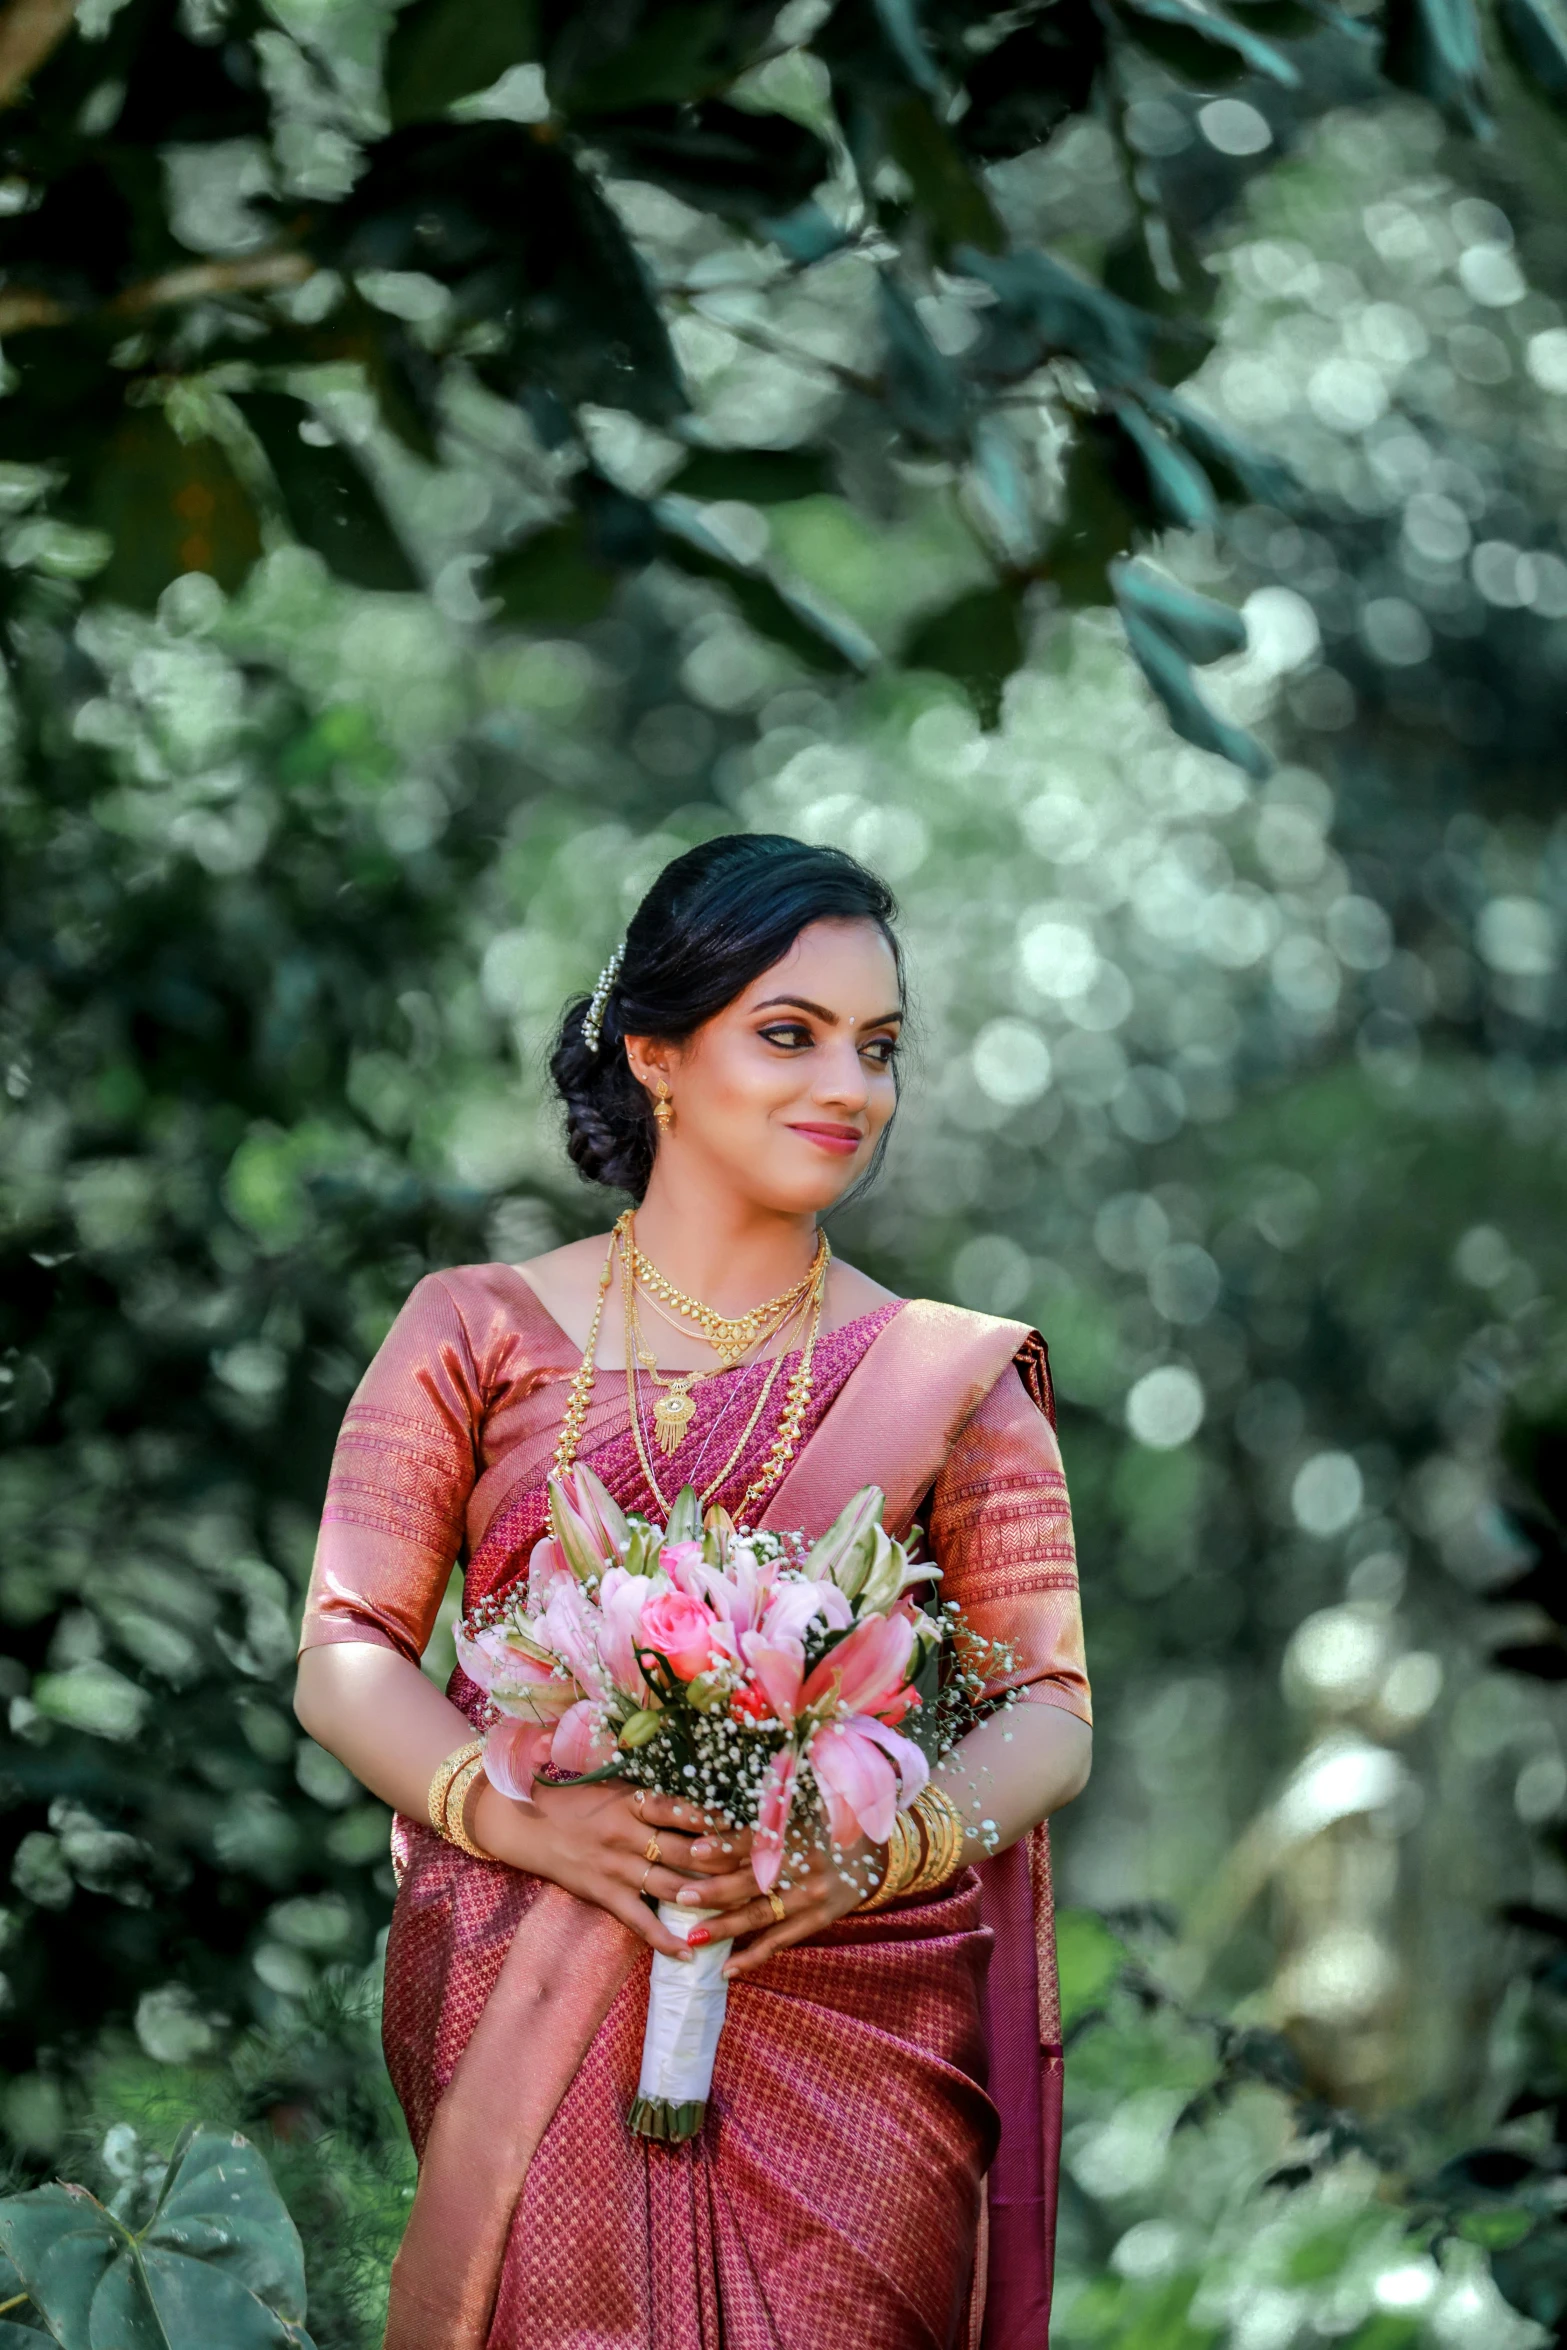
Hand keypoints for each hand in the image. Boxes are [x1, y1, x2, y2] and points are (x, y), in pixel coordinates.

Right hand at [471, 1776, 749, 1960]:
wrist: (527, 1824)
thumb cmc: (578, 1801)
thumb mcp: (617, 1788)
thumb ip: (655, 1797)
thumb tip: (701, 1799)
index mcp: (633, 1802)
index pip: (683, 1809)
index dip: (718, 1819)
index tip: (751, 1824)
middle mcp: (627, 1834)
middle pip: (686, 1851)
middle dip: (725, 1862)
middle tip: (760, 1871)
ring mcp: (616, 1867)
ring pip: (671, 1887)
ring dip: (707, 1900)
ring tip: (741, 1911)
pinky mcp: (604, 1894)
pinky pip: (639, 1920)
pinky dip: (664, 1938)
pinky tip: (689, 1952)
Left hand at [687, 1829, 883, 1979]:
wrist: (871, 1855)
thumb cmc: (822, 1826)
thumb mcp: (800, 1812)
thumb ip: (765, 1818)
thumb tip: (712, 1818)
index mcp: (799, 1831)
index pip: (757, 1840)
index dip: (726, 1845)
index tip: (695, 1850)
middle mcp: (806, 1865)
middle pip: (754, 1882)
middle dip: (715, 1891)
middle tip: (681, 1897)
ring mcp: (813, 1896)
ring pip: (762, 1915)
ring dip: (726, 1928)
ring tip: (694, 1938)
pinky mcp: (818, 1920)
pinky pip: (780, 1941)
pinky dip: (753, 1956)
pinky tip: (727, 1969)